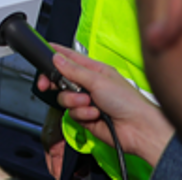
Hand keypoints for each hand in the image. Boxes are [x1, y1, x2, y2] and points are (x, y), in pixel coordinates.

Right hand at [45, 44, 172, 165]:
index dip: (56, 55)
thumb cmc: (128, 101)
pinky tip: (95, 115)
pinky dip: (82, 114)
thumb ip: (74, 70)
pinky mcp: (86, 117)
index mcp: (95, 70)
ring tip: (89, 103)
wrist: (138, 129)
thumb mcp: (98, 80)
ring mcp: (87, 101)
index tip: (43, 54)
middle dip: (57, 83)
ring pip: (65, 98)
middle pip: (62, 80)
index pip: (71, 58)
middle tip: (49, 84)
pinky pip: (72, 114)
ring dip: (75, 102)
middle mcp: (90, 85)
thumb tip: (57, 58)